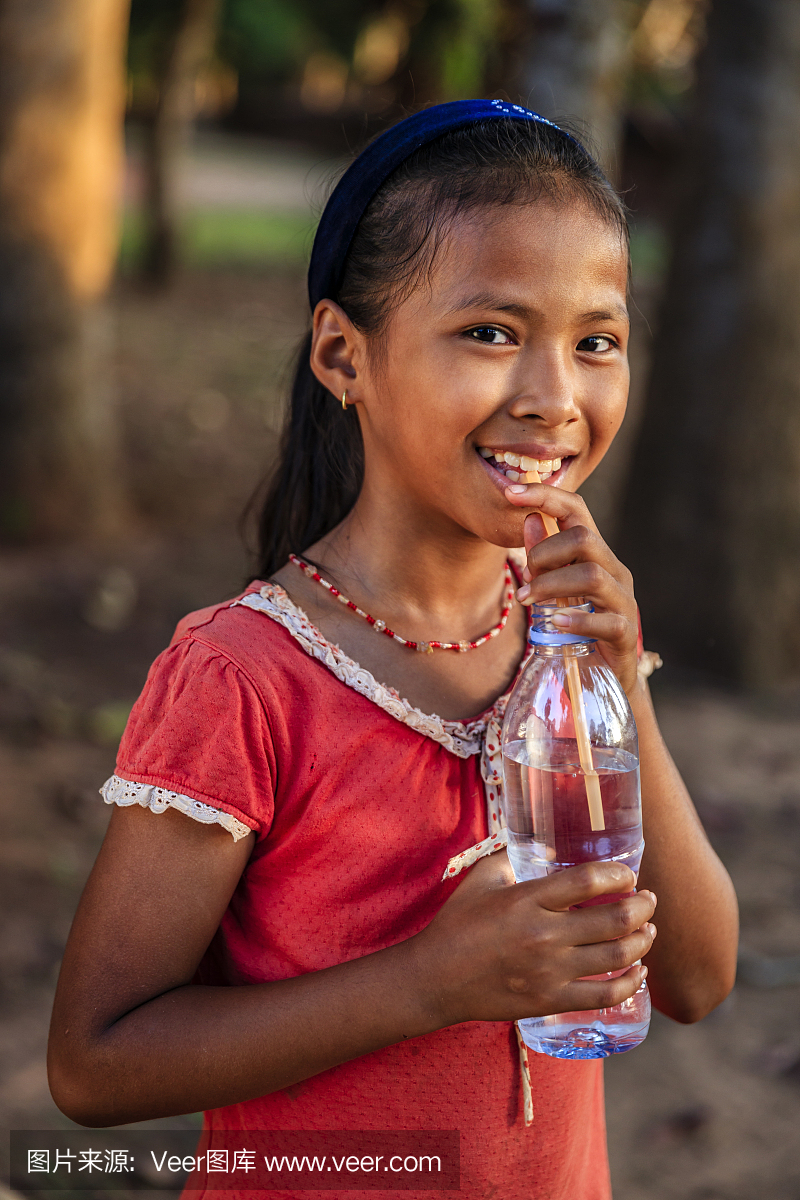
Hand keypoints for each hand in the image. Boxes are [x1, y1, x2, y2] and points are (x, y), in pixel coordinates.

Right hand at [411, 852, 655, 1028]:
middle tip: (648, 900)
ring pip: (616, 958)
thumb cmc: (457, 923)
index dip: (618, 875)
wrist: (435, 978)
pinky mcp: (550, 1000)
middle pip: (613, 920)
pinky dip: (631, 984)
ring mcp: (549, 972)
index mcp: (527, 899)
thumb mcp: (481, 878)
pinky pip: (605, 996)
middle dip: (642, 907)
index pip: (587, 881)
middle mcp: (543, 935)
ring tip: (649, 930)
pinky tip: (640, 971)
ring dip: (642, 941)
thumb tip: (538, 840)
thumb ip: (511, 857)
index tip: (628, 874)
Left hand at [505, 481, 639, 693]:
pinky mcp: (625, 632)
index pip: (576, 510)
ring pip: (591, 574)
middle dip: (545, 554)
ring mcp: (623, 601)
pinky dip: (576, 618)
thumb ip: (543, 557)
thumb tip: (526, 519)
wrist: (604, 675)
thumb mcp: (554, 590)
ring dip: (551, 585)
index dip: (545, 496)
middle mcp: (614, 571)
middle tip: (525, 580)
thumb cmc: (576, 627)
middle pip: (584, 539)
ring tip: (530, 601)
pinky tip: (554, 623)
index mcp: (596, 555)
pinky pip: (605, 620)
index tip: (510, 493)